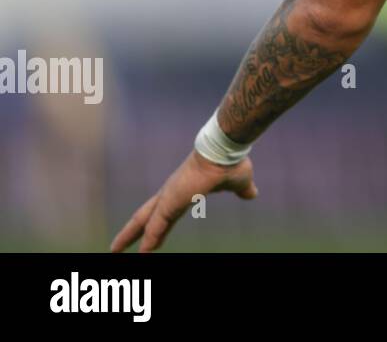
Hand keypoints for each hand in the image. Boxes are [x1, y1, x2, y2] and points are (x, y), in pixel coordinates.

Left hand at [110, 149, 257, 251]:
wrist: (226, 151)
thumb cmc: (231, 163)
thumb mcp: (239, 182)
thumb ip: (242, 190)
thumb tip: (252, 194)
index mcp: (184, 191)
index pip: (163, 214)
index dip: (155, 228)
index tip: (148, 239)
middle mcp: (171, 194)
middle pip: (144, 217)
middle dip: (130, 233)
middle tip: (116, 247)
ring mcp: (169, 197)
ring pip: (143, 222)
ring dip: (129, 237)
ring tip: (114, 251)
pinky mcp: (170, 202)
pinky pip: (155, 227)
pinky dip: (148, 240)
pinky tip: (142, 253)